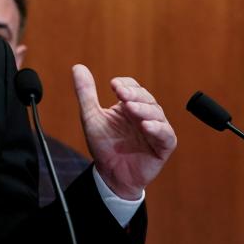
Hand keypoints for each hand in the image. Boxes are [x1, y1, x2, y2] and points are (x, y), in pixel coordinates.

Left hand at [73, 64, 176, 199]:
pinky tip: (146, 126)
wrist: (110, 176)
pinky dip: (158, 129)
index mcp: (130, 105)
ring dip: (144, 109)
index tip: (113, 85)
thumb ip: (86, 93)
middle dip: (134, 95)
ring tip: (131, 108)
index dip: (125, 84)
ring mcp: (156, 129)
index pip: (132, 87)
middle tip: (122, 95)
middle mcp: (145, 114)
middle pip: (145, 97)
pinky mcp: (163, 146)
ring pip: (156, 113)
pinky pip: (166, 135)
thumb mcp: (91, 117)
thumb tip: (77, 67)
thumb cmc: (104, 146)